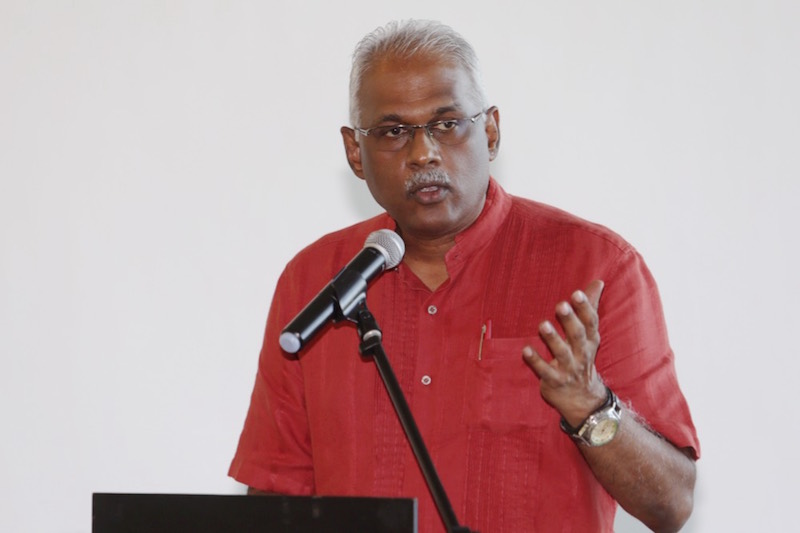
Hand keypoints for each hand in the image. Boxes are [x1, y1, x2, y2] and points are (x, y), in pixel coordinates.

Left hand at [522, 279, 606, 426]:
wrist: (583, 398)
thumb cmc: (582, 357)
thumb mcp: (589, 335)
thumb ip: (590, 308)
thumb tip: (598, 282)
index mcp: (590, 340)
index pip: (590, 322)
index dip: (585, 308)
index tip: (577, 293)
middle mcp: (581, 353)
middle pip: (577, 335)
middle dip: (569, 321)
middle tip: (561, 305)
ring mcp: (569, 368)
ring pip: (562, 353)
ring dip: (552, 339)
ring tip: (542, 324)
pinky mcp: (555, 381)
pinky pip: (545, 371)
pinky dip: (536, 361)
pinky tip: (525, 350)